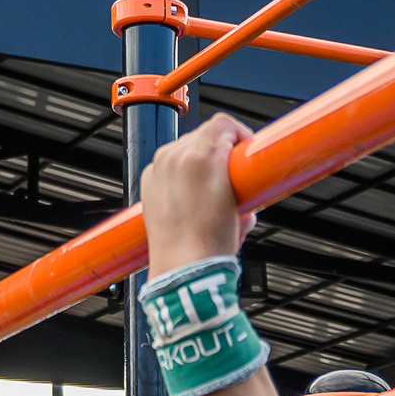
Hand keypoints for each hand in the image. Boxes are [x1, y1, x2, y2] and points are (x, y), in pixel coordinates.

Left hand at [141, 111, 257, 274]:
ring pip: (186, 148)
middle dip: (221, 151)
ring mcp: (158, 169)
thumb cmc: (210, 246)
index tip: (246, 151)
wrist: (184, 270)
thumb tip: (243, 180)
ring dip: (201, 161)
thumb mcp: (242, 209)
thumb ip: (244, 183)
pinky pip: (168, 166)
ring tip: (213, 189)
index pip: (224, 125)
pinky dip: (181, 175)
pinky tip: (193, 197)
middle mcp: (175, 156)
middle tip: (234, 174)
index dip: (240, 136)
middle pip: (204, 135)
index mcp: (200, 156)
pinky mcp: (148, 182)